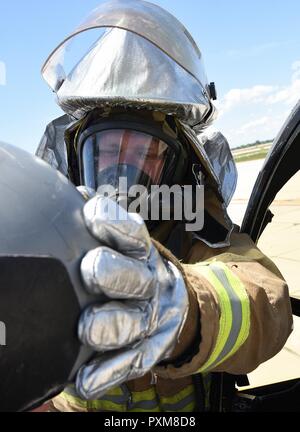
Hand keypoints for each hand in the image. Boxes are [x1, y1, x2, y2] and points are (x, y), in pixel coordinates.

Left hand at [75, 194, 188, 399]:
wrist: (172, 305)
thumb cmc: (136, 267)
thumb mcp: (128, 243)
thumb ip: (107, 223)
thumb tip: (79, 194)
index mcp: (143, 255)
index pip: (133, 234)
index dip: (115, 223)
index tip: (91, 211)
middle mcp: (149, 285)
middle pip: (135, 279)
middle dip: (115, 273)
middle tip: (92, 268)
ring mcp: (151, 319)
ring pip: (132, 324)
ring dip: (111, 325)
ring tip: (86, 329)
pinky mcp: (148, 350)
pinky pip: (131, 362)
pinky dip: (109, 372)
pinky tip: (85, 380)